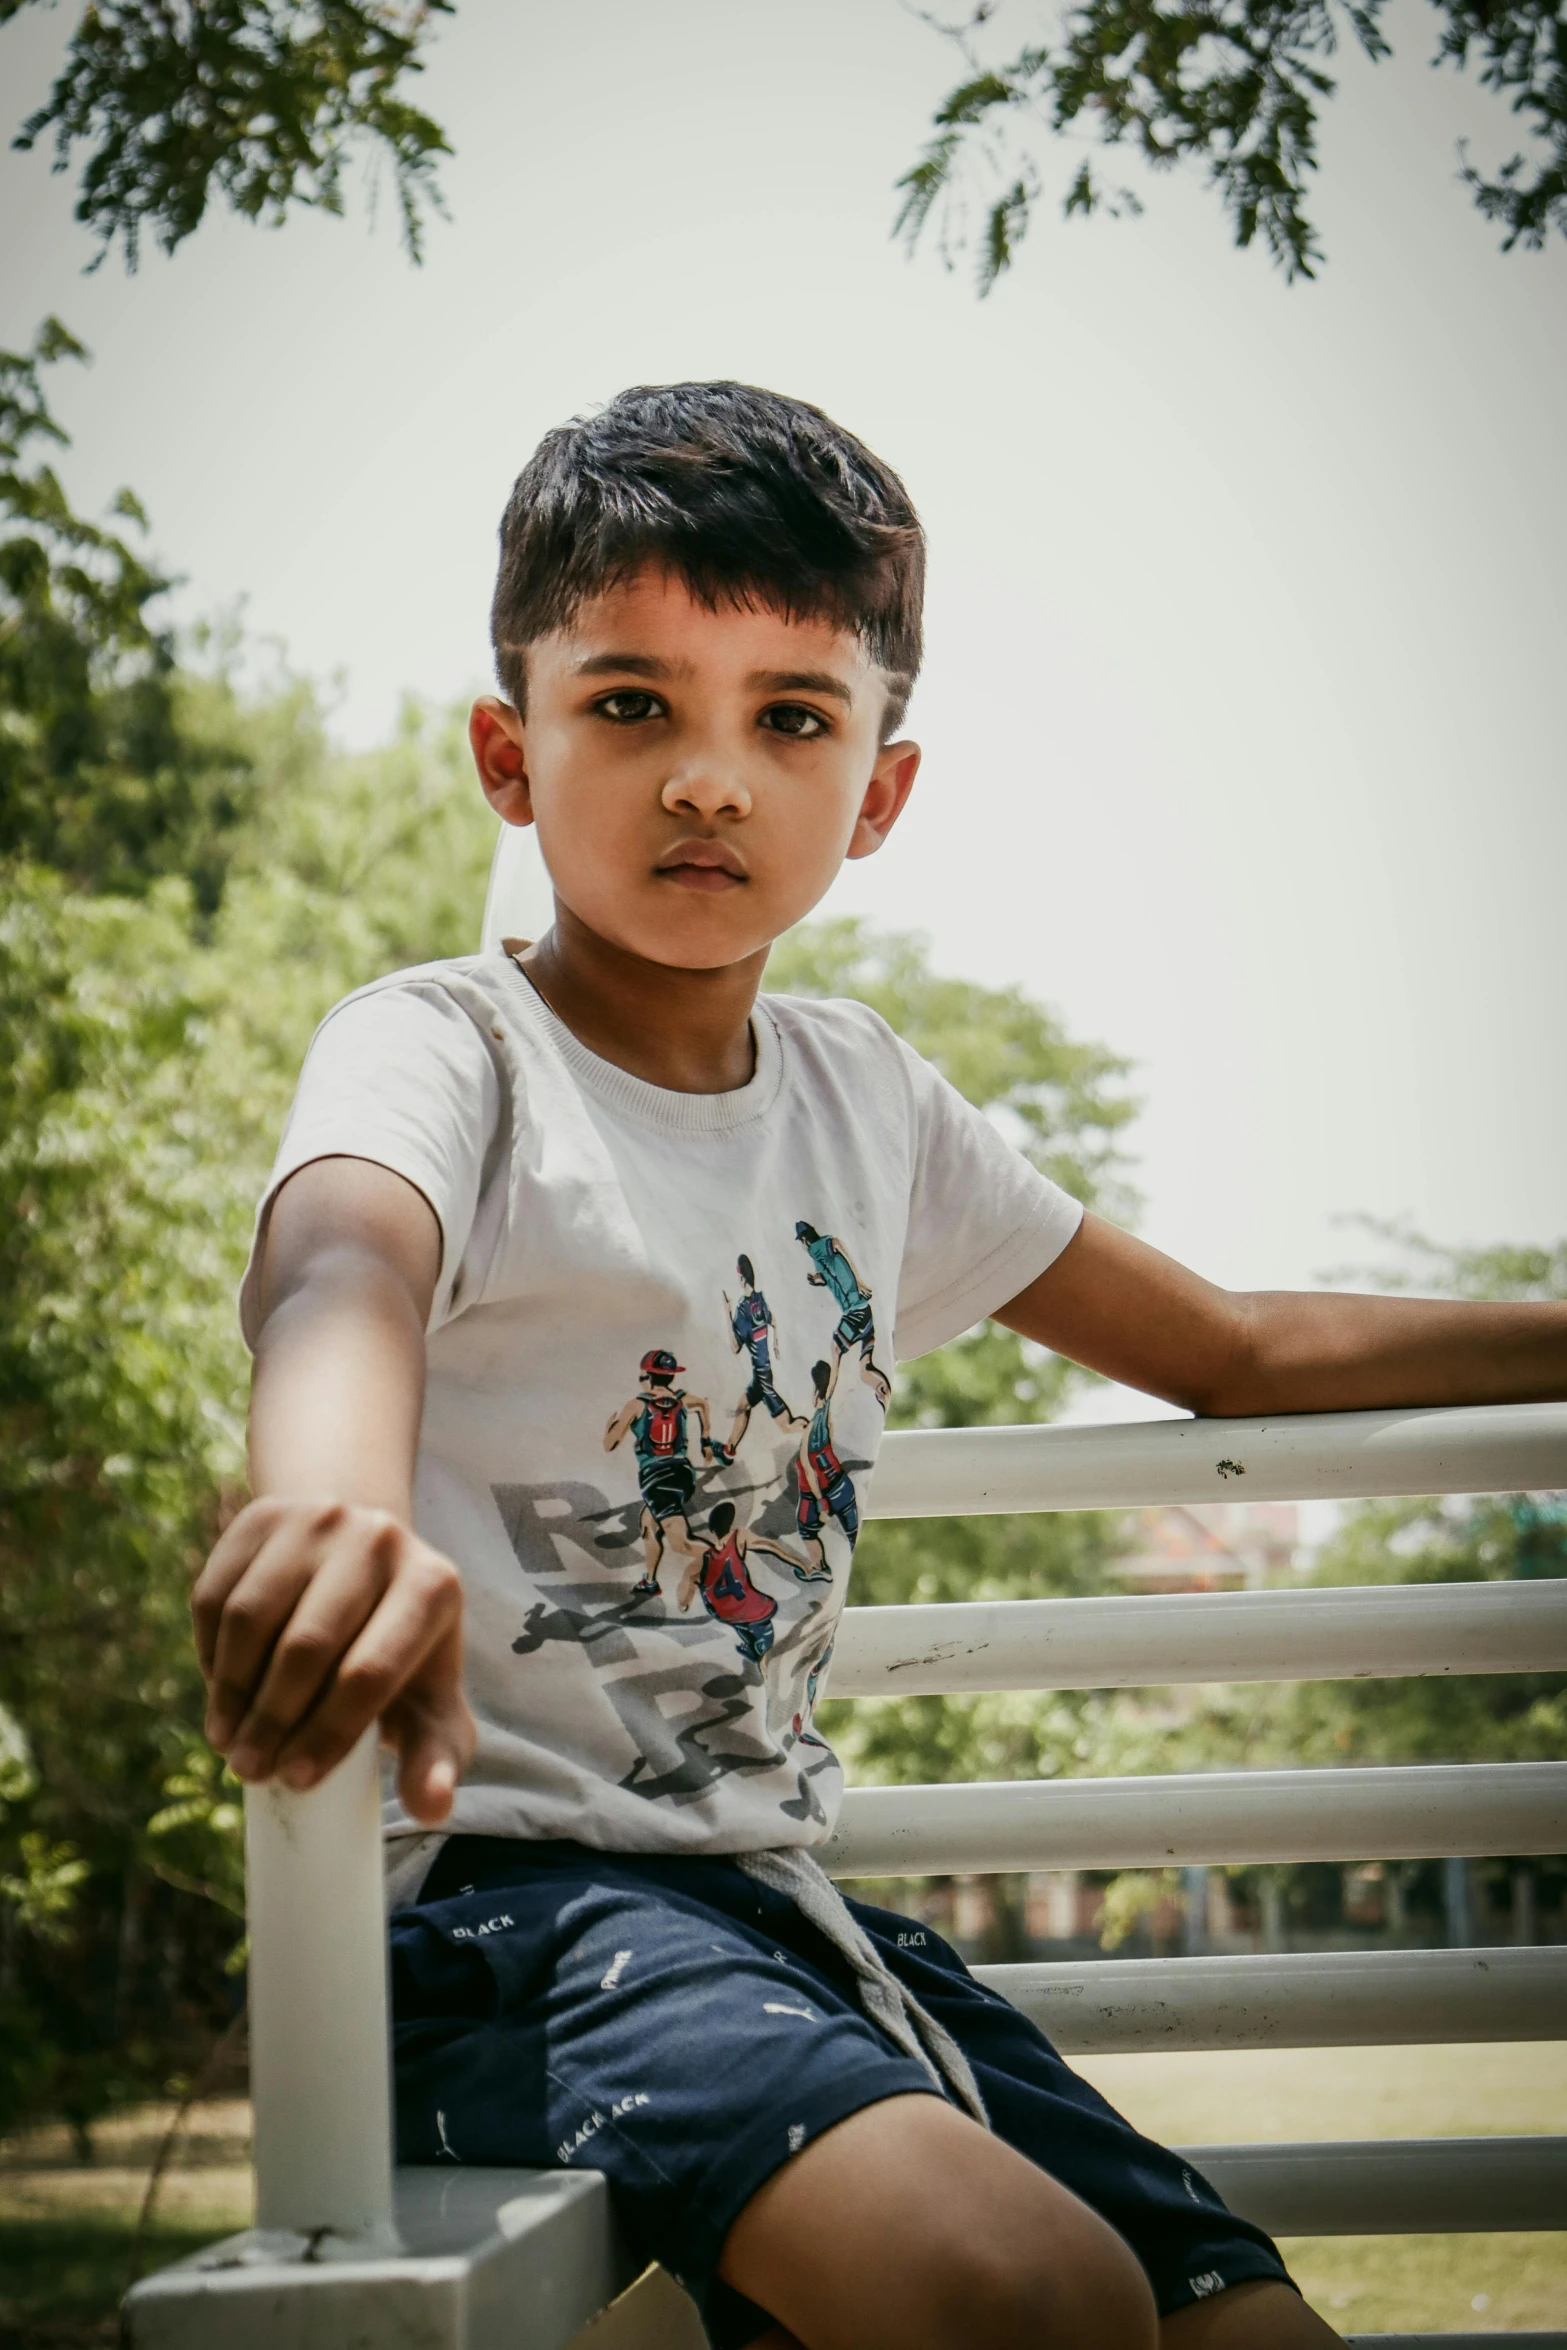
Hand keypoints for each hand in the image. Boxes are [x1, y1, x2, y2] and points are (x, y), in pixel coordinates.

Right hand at [191, 1496, 474, 1824]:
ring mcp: (318, 1518)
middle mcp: (380, 1539)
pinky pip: (217, 1592)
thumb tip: (432, 1808)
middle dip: (271, 1721)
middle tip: (249, 1770)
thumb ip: (437, 1756)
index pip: (370, 1673)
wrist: (362, 1556)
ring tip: (228, 1741)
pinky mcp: (264, 1516)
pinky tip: (218, 1689)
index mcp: (433, 1586)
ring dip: (230, 1690)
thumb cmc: (398, 1647)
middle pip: (307, 1646)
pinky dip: (208, 1650)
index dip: (327, 1734)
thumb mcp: (429, 1699)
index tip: (295, 1780)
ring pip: (252, 1617)